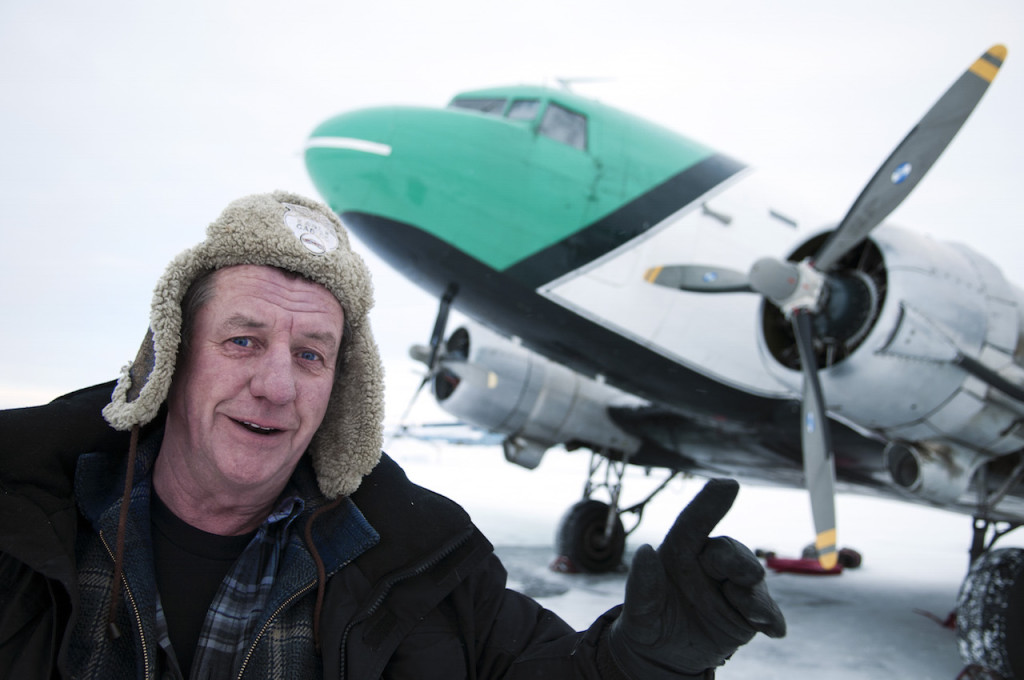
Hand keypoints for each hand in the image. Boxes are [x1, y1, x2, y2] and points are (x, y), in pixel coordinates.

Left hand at [608, 479, 785, 678]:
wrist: (664, 656)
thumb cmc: (650, 620)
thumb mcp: (639, 610)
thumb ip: (642, 585)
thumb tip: (644, 552)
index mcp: (681, 552)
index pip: (695, 523)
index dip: (711, 502)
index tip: (729, 484)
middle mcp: (710, 564)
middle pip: (730, 551)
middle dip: (739, 561)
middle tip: (749, 574)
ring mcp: (733, 588)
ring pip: (752, 582)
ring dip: (754, 595)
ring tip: (750, 612)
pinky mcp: (750, 615)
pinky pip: (768, 614)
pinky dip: (772, 619)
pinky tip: (774, 630)